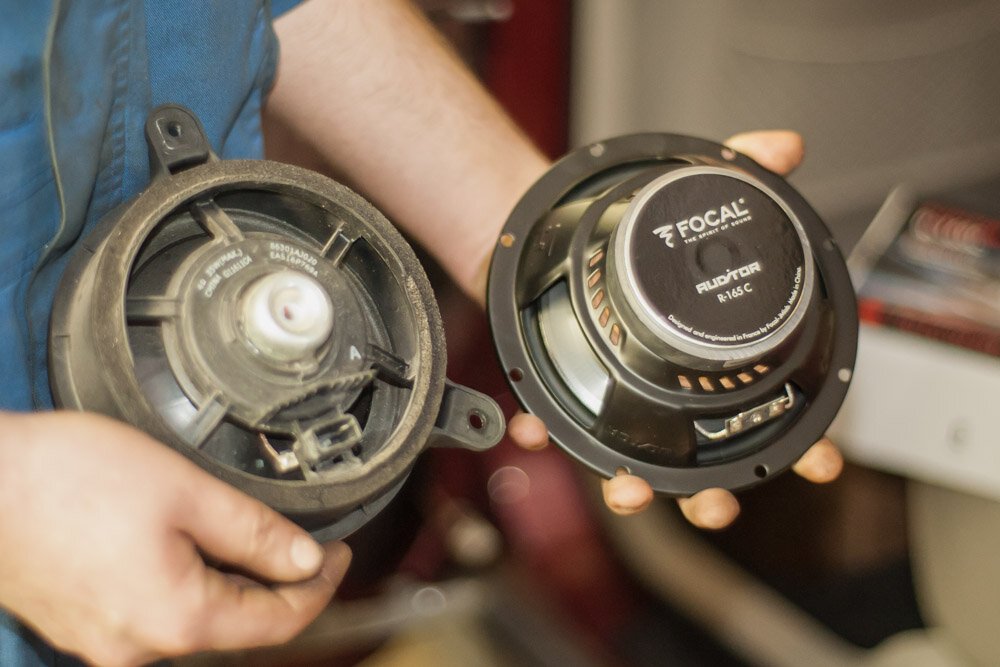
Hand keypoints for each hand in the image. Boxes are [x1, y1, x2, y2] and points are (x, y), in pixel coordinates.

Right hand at [0, 411, 350, 666]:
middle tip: (308, 544)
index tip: (339, 555)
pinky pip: (155, 613)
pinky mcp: (83, 624)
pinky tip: (190, 547)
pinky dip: (189, 585)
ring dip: (233, 585)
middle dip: (280, 587)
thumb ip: (254, 532)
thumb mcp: (186, 491)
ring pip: (196, 619)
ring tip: (252, 540)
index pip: (278, 622)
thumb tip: (305, 559)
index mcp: (177, 619)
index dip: (320, 588)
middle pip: (238, 626)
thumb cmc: (67, 480)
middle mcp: (140, 647)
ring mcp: (106, 641)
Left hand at [502, 130, 843, 528]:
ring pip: (632, 462)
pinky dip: (541, 433)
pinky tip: (533, 432)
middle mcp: (666, 389)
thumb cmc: (625, 229)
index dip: (802, 442)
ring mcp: (616, 395)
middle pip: (705, 461)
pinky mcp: (563, 387)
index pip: (769, 410)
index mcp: (707, 359)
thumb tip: (785, 145)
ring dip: (632, 487)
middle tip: (719, 503)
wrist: (550, 227)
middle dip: (715, 494)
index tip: (820, 462)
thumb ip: (740, 169)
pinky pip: (550, 424)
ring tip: (627, 489)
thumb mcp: (688, 194)